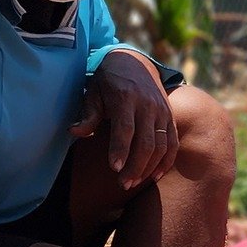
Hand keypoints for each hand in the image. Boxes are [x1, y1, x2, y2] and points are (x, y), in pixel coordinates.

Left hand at [73, 52, 175, 189]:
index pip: (125, 128)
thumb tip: (74, 132)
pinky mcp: (170, 117)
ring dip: (149, 168)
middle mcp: (148, 105)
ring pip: (161, 145)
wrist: (135, 63)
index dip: (120, 149)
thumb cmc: (108, 82)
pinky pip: (172, 143)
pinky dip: (166, 161)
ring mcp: (162, 111)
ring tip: (134, 183)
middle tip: (122, 184)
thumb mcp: (93, 93)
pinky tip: (154, 176)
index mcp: (126, 98)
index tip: (114, 168)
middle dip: (135, 166)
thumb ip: (88, 115)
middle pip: (146, 142)